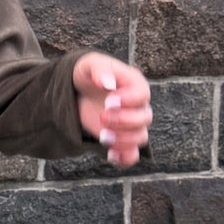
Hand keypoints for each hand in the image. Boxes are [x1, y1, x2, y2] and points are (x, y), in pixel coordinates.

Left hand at [72, 53, 151, 167]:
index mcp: (134, 84)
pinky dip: (124, 158)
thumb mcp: (89, 64)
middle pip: (145, 118)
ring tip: (102, 136)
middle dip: (123, 121)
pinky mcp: (120, 140)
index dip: (128, 100)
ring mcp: (130, 125)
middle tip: (102, 117)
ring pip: (141, 138)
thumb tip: (108, 83)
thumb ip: (99, 69)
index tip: (109, 101)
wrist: (77, 91)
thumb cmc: (87, 73)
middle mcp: (137, 105)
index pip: (143, 93)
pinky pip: (132, 155)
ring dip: (123, 140)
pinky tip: (110, 155)